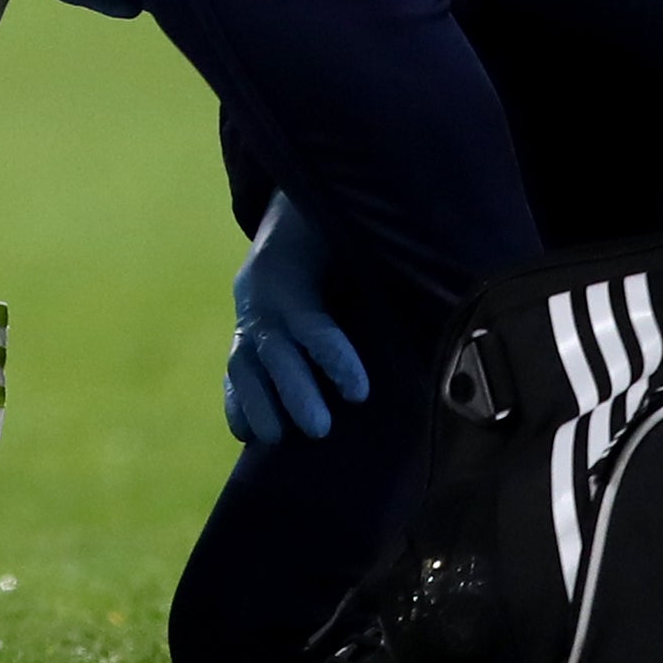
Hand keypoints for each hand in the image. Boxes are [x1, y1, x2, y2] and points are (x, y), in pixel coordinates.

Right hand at [224, 195, 369, 444]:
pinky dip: (237, 404)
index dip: (334, 359)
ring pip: (243, 364)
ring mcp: (247, 322)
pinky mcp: (241, 339)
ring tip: (274, 441)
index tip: (359, 394)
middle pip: (275, 352)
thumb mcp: (354, 246)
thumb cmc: (338, 240)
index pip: (313, 325)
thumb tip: (430, 311)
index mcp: (294, 278)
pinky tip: (247, 435)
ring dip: (258, 404)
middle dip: (294, 392)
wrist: (289, 221)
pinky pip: (232, 373)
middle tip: (319, 429)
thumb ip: (381, 277)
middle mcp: (264, 302)